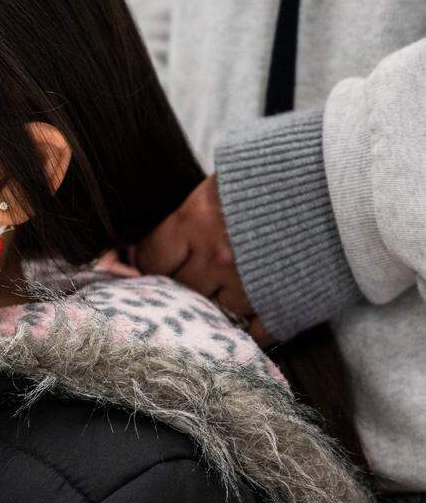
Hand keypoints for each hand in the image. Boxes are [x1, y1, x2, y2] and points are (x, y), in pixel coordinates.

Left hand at [133, 175, 271, 344]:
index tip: (154, 265)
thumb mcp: (228, 176)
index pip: (150, 258)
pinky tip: (248, 314)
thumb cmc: (286, 168)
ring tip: (221, 295)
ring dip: (212, 306)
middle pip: (177, 289)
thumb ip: (196, 207)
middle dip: (179, 285)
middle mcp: (216, 257)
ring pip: (210, 313)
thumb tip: (166, 231)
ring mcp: (249, 287)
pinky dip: (245, 329)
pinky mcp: (283, 308)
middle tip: (187, 281)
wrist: (352, 181)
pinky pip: (249, 334)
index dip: (149, 263)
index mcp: (196, 220)